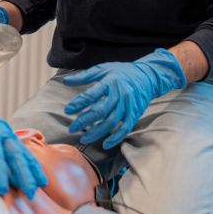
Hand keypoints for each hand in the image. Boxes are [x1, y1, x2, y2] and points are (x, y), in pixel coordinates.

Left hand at [0, 85, 47, 196]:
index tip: (2, 189)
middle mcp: (0, 129)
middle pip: (14, 153)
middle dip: (23, 174)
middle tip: (29, 193)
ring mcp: (6, 133)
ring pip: (22, 152)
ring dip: (32, 170)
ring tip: (40, 187)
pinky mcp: (8, 138)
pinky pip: (23, 151)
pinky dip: (33, 164)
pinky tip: (40, 178)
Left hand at [62, 49, 186, 149]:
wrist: (147, 76)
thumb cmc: (121, 72)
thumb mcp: (103, 69)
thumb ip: (84, 76)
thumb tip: (65, 81)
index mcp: (110, 82)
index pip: (92, 94)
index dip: (79, 103)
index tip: (68, 110)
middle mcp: (119, 94)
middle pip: (101, 110)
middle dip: (85, 121)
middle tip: (72, 128)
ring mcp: (128, 105)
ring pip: (111, 122)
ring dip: (97, 132)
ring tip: (84, 138)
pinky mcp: (134, 114)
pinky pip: (125, 128)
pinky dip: (116, 138)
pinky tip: (105, 144)